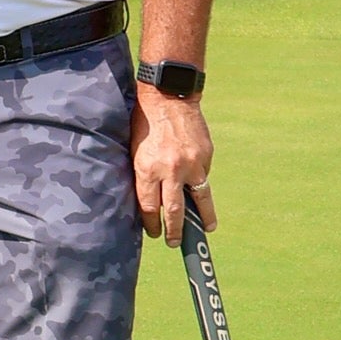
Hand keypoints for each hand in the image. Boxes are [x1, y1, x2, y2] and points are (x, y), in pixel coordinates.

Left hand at [131, 86, 213, 240]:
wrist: (168, 96)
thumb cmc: (144, 123)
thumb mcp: (134, 151)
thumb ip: (144, 176)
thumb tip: (149, 202)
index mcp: (147, 169)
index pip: (150, 207)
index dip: (152, 224)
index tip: (154, 233)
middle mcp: (170, 170)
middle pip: (174, 211)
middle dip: (175, 231)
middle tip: (175, 243)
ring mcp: (191, 164)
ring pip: (200, 201)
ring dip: (203, 219)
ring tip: (205, 230)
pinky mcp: (205, 156)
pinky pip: (203, 177)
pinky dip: (201, 186)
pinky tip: (201, 194)